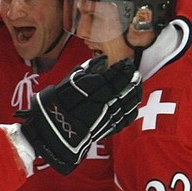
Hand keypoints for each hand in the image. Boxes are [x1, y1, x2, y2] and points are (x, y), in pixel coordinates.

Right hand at [15, 55, 140, 174]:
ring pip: (129, 102)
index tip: (126, 62)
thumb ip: (87, 70)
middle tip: (135, 72)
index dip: (123, 68)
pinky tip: (133, 104)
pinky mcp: (109, 128)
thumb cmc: (59, 103)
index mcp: (93, 88)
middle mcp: (104, 101)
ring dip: (135, 92)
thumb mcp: (70, 81)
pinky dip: (132, 110)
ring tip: (137, 84)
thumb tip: (102, 60)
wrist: (55, 129)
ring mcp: (108, 116)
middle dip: (132, 78)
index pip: (115, 74)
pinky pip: (126, 118)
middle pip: (125, 87)